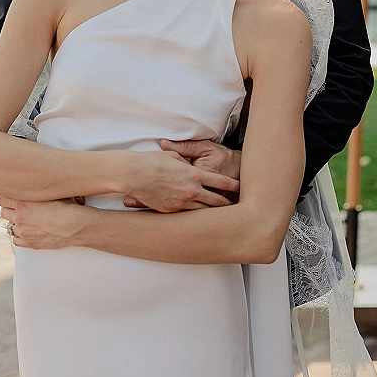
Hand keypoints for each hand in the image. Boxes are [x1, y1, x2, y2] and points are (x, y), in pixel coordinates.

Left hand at [0, 196, 86, 249]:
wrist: (75, 226)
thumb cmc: (67, 209)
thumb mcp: (52, 193)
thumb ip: (39, 191)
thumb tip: (39, 186)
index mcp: (23, 203)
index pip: (2, 198)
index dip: (3, 196)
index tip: (6, 195)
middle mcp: (20, 218)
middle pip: (4, 212)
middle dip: (8, 208)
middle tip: (14, 206)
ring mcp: (24, 232)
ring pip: (10, 227)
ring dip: (14, 222)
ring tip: (22, 219)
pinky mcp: (30, 243)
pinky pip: (16, 240)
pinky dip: (18, 236)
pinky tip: (24, 231)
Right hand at [121, 144, 238, 211]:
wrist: (134, 175)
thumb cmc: (152, 162)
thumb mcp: (175, 156)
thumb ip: (188, 162)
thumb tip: (191, 167)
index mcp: (195, 175)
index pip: (222, 182)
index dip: (234, 186)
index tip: (241, 188)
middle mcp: (191, 191)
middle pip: (217, 201)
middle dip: (228, 204)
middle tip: (237, 207)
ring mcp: (182, 204)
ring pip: (205, 212)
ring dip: (214, 214)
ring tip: (224, 217)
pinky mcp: (171, 212)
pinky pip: (188, 216)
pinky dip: (196, 217)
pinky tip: (202, 220)